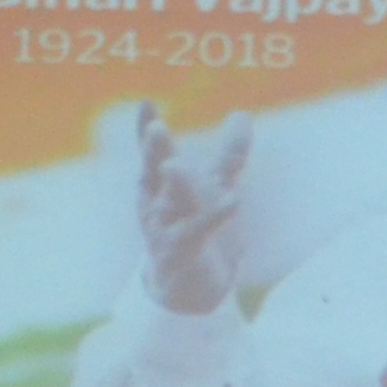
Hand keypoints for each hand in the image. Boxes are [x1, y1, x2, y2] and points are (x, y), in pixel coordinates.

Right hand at [134, 108, 253, 314]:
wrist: (188, 283)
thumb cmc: (195, 226)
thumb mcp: (214, 187)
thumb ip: (228, 154)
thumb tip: (241, 114)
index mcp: (158, 184)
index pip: (153, 153)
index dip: (145, 130)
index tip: (146, 103)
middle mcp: (155, 203)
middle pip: (154, 173)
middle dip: (152, 152)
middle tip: (154, 128)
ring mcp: (164, 228)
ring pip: (170, 202)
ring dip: (174, 184)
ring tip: (174, 166)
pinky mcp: (182, 250)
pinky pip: (199, 230)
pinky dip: (215, 216)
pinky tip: (234, 200)